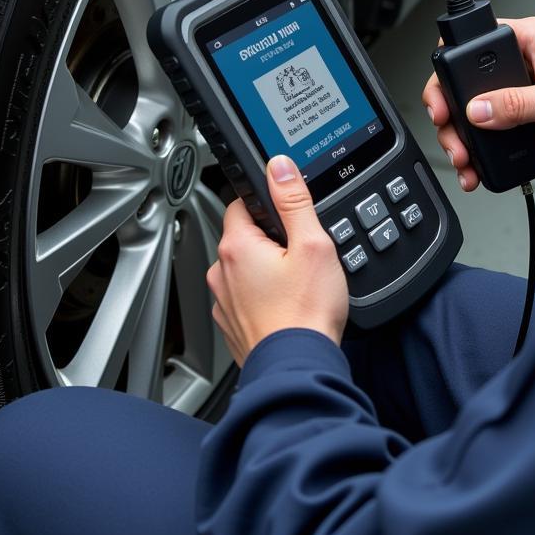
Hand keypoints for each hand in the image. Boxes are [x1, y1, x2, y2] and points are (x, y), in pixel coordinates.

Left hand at [206, 156, 347, 365]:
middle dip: (271, 239)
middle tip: (302, 254)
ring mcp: (224, 301)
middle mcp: (221, 272)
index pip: (243, 203)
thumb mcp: (313, 244)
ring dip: (266, 270)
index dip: (270, 204)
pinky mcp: (232, 325)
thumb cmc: (305, 313)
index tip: (289, 216)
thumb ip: (294, 201)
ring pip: (245, 269)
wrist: (298, 368)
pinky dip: (264, 297)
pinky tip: (289, 305)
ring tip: (298, 284)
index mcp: (236, 246)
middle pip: (245, 237)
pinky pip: (246, 297)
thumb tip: (279, 167)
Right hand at [421, 17, 534, 189]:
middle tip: (449, 130)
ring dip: (462, 138)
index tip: (444, 95)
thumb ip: (516, 103)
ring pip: (473, 115)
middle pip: (466, 84)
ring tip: (463, 158)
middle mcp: (520, 67)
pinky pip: (489, 139)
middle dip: (451, 111)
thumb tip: (477, 110)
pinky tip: (475, 168)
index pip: (475, 42)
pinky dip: (478, 155)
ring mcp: (519, 98)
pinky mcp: (522, 125)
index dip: (452, 66)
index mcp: (530, 42)